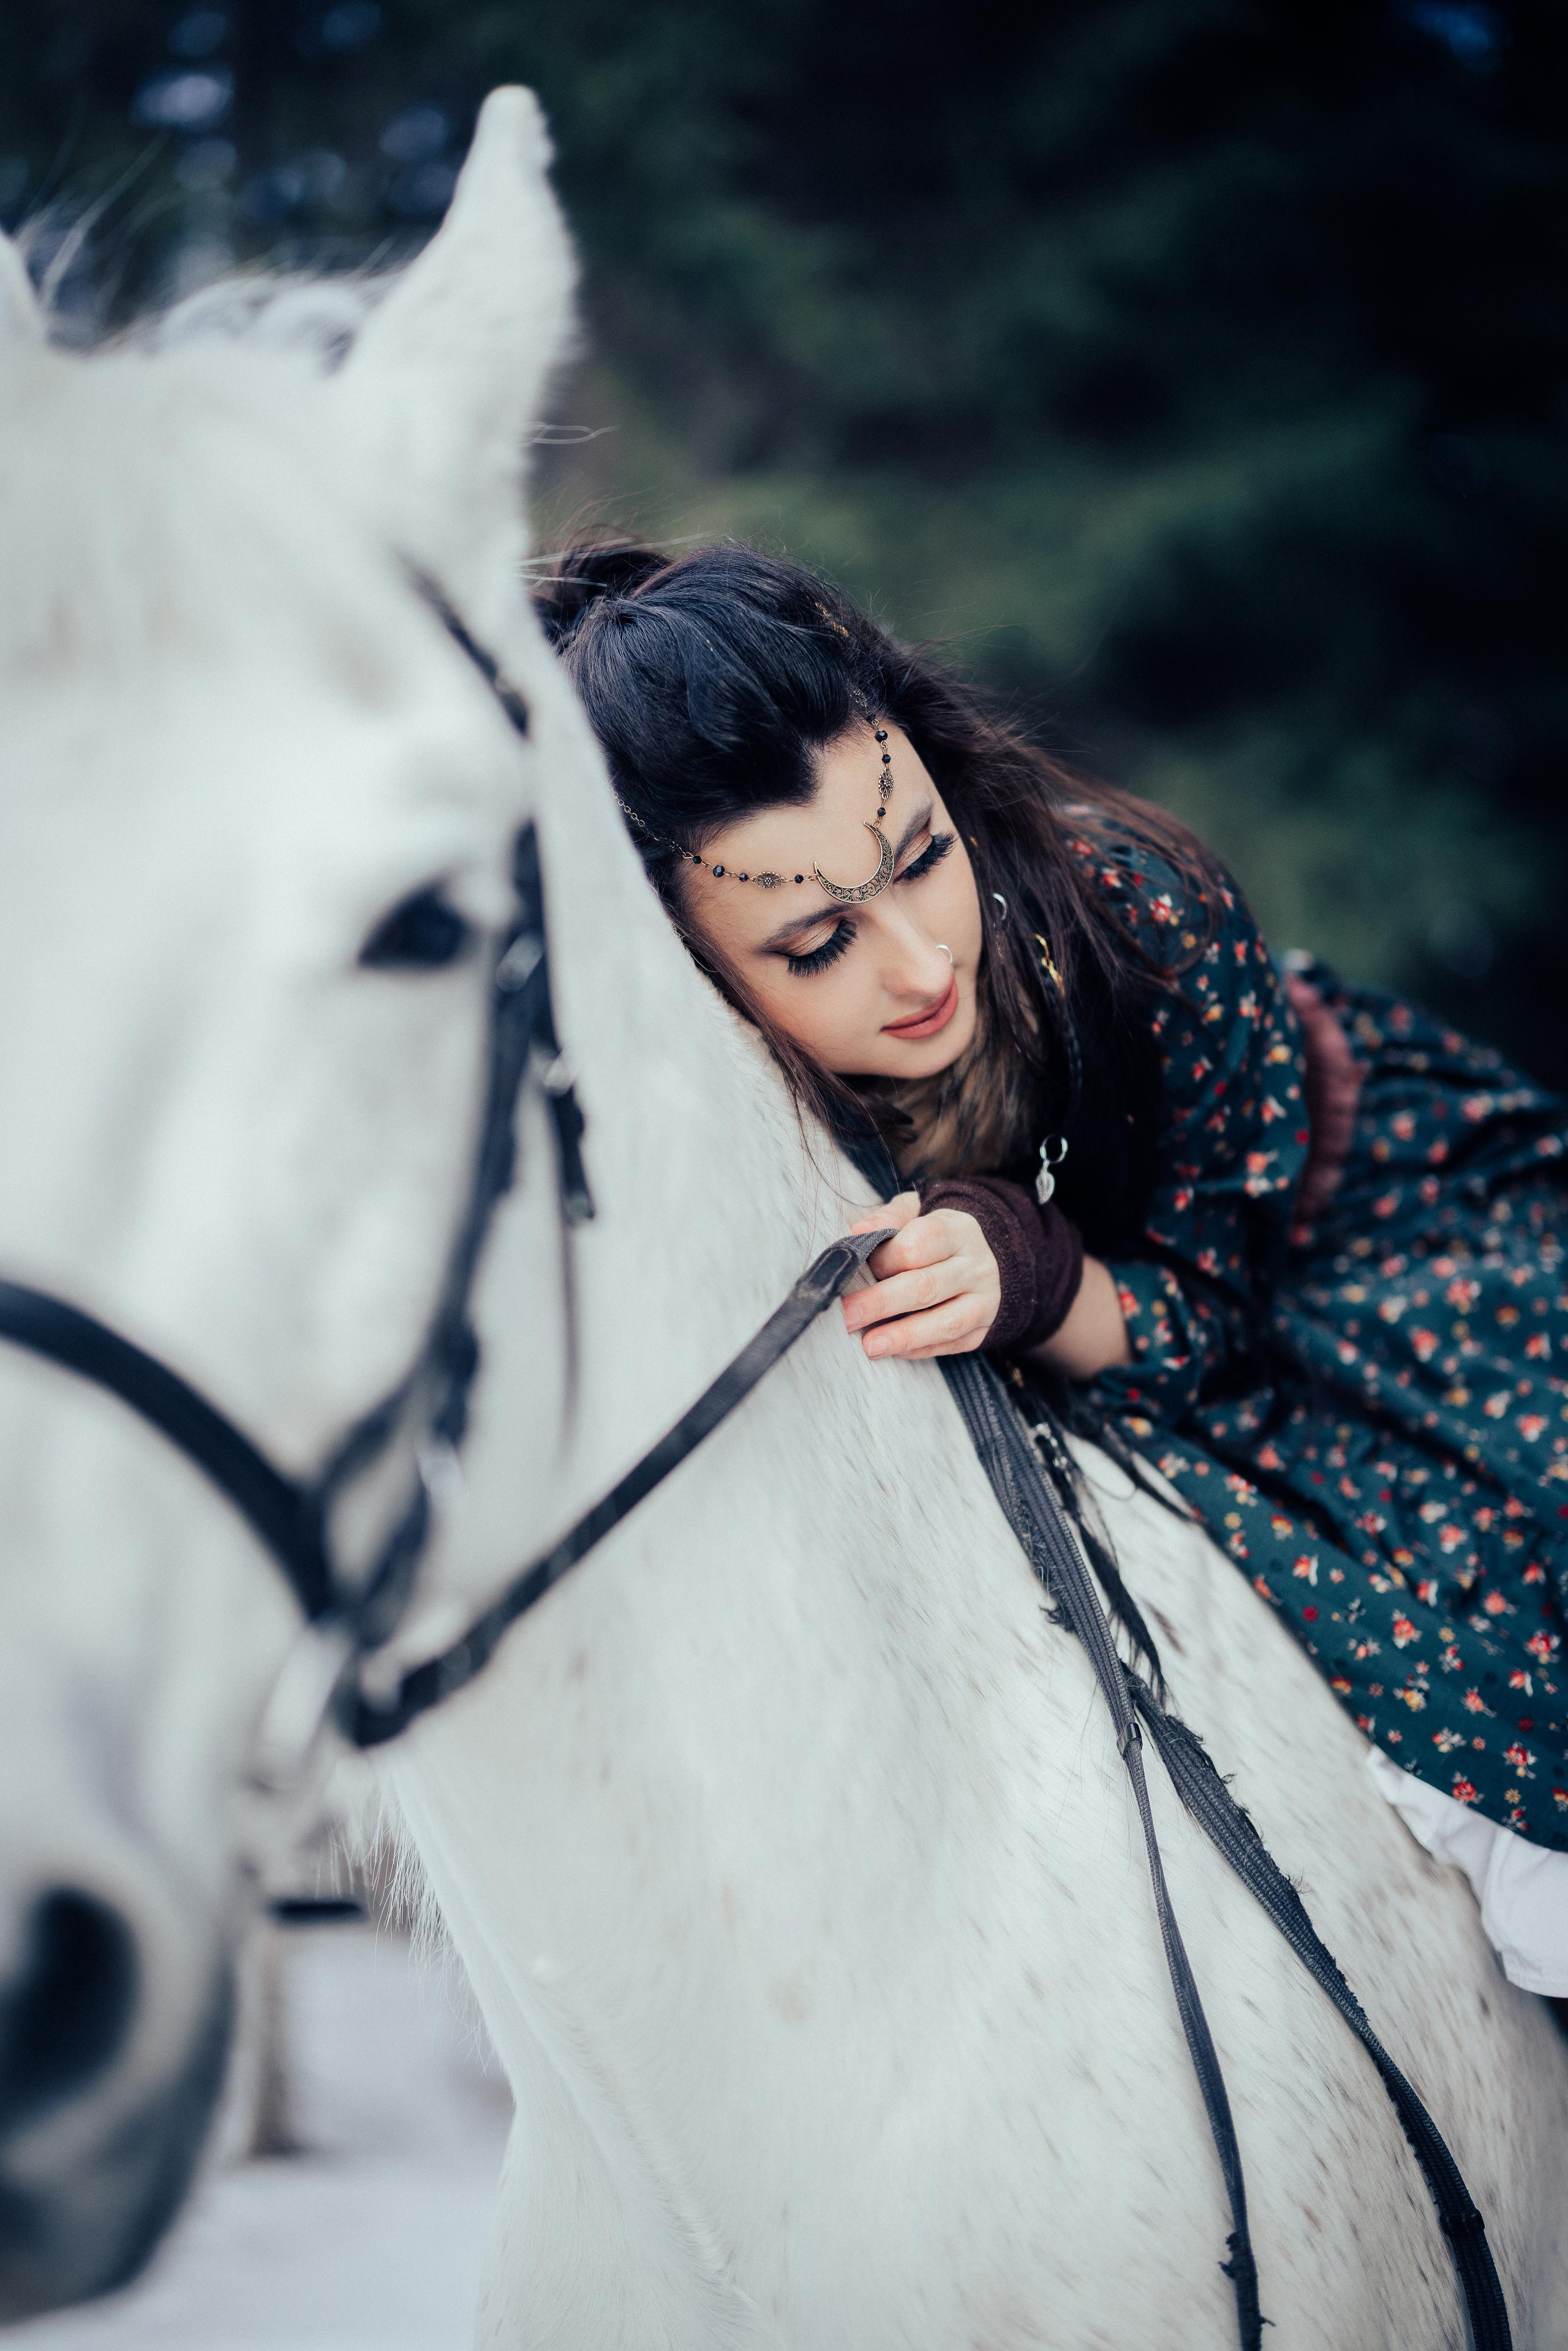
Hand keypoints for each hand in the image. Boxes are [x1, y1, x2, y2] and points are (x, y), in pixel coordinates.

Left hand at [844, 1191, 1000, 1360]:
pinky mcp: (984, 1328)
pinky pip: (953, 1344)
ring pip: (945, 1323)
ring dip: (903, 1336)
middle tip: (848, 1316)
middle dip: (881, 1303)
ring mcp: (985, 1300)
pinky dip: (921, 1349)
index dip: (884, 1259)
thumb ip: (890, 1217)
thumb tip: (859, 1231)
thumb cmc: (939, 1236)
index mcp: (958, 1231)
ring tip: (870, 1345)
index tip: (855, 1270)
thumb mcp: (919, 1212)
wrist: (991, 1257)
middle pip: (926, 1286)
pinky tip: (893, 1350)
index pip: (920, 1244)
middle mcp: (976, 1266)